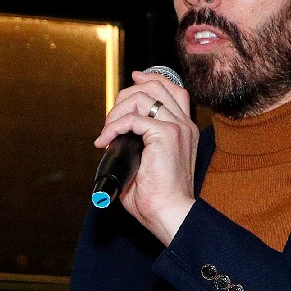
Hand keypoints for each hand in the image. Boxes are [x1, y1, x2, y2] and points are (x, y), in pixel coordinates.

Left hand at [93, 70, 199, 245]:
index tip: (134, 79)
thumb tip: (112, 139)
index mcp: (184, 131)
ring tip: (107, 132)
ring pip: (143, 97)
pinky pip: (133, 118)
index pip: (172, 90)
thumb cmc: (156, 198)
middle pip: (156, 86)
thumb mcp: (146, 164)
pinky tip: (106, 140)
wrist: (168, 213)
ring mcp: (177, 128)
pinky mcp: (165, 135)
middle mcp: (184, 125)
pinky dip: (114, 126)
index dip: (152, 78)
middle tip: (110, 118)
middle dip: (126, 94)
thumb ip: (136, 145)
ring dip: (117, 110)